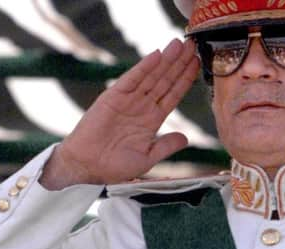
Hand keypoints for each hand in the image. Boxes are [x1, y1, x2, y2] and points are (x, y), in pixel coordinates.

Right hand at [40, 38, 199, 189]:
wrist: (87, 167)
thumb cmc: (114, 166)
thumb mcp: (147, 158)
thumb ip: (166, 147)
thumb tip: (186, 138)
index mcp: (152, 120)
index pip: (173, 95)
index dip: (185, 80)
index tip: (197, 64)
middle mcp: (142, 106)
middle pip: (165, 80)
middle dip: (179, 63)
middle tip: (192, 45)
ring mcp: (128, 100)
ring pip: (151, 76)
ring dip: (165, 60)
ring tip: (179, 44)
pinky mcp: (112, 97)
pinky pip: (131, 79)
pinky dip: (143, 67)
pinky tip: (156, 55)